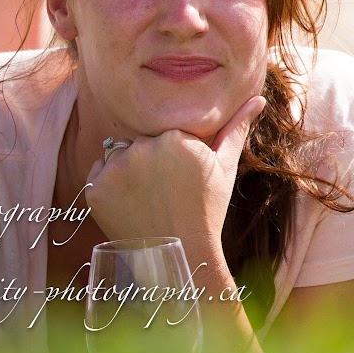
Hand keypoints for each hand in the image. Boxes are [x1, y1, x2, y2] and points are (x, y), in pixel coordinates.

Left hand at [85, 95, 265, 263]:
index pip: (168, 133)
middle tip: (167, 191)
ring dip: (129, 169)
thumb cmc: (207, 210)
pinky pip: (99, 173)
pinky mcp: (95, 189)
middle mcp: (142, 147)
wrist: (179, 255)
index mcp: (175, 137)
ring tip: (148, 197)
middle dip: (152, 160)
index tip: (183, 179)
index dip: (177, 156)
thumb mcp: (225, 167)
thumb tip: (258, 98)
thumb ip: (236, 128)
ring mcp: (115, 169)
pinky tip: (130, 203)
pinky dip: (110, 185)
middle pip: (143, 142)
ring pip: (120, 155)